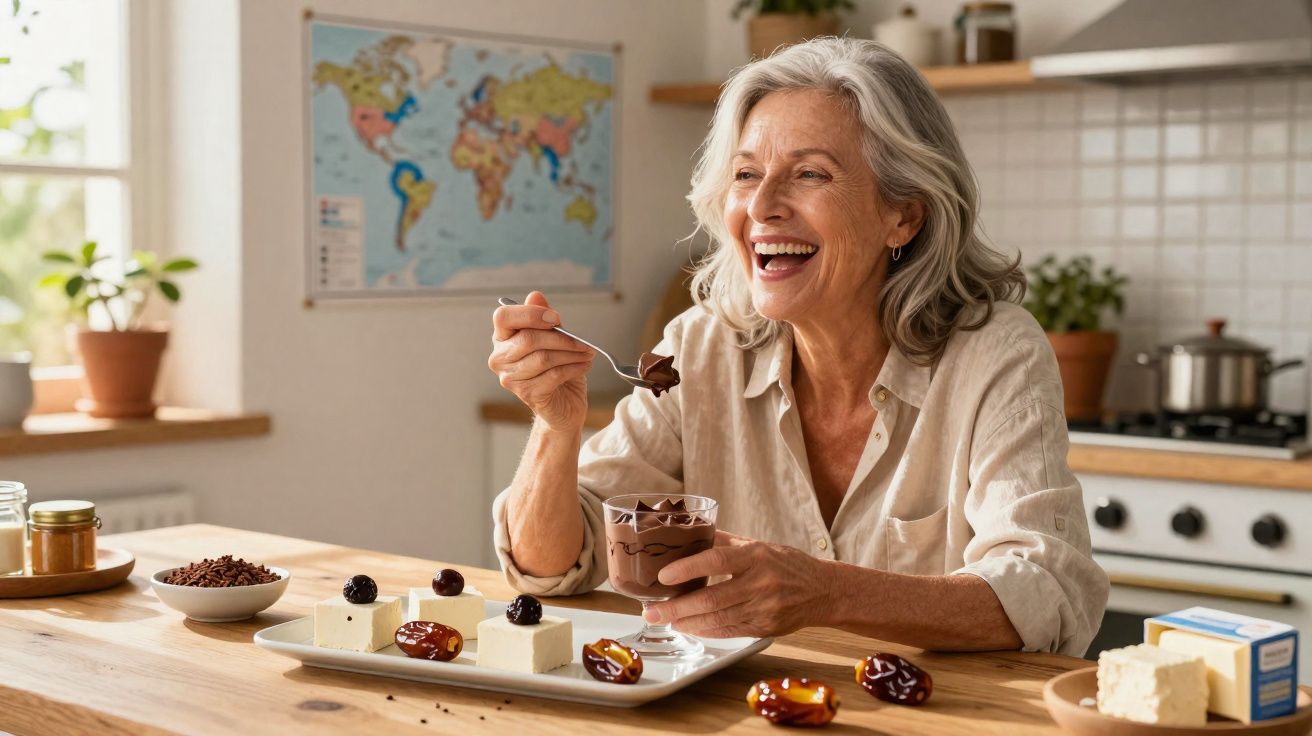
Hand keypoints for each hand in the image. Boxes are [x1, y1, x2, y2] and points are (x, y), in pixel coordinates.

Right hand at [489, 291, 594, 431]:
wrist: (563, 403)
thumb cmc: (555, 368)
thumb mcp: (553, 338)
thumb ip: (543, 317)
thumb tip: (535, 296)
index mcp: (502, 338)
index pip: (503, 317)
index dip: (530, 314)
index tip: (556, 318)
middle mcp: (500, 358)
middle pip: (528, 339)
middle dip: (561, 338)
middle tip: (583, 341)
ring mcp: (511, 378)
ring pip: (543, 358)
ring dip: (571, 353)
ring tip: (587, 352)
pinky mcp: (527, 394)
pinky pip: (553, 375)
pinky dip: (573, 368)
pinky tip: (584, 365)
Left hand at [642, 531, 831, 638]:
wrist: (823, 591)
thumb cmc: (786, 564)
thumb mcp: (758, 545)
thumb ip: (725, 542)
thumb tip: (690, 531)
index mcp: (756, 556)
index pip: (717, 560)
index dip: (688, 568)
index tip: (663, 576)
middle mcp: (760, 583)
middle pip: (712, 598)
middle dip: (677, 607)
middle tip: (651, 611)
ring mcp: (764, 608)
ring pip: (718, 619)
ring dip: (687, 622)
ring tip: (665, 619)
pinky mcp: (764, 627)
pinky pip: (729, 631)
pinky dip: (706, 630)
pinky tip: (689, 627)